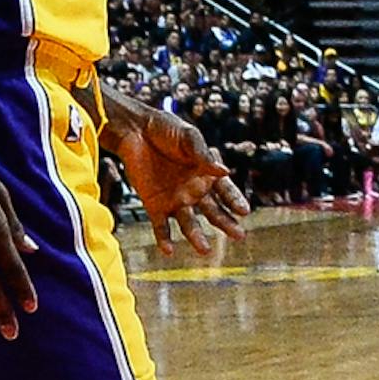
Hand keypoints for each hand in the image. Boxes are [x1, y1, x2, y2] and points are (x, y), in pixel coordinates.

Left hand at [104, 86, 250, 257]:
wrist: (134, 130)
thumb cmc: (166, 129)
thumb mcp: (188, 137)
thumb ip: (203, 154)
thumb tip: (224, 171)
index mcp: (206, 173)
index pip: (225, 191)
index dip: (234, 200)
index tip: (244, 211)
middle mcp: (194, 190)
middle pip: (213, 211)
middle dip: (226, 223)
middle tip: (239, 236)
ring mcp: (175, 199)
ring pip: (189, 223)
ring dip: (196, 236)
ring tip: (204, 250)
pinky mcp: (154, 205)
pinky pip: (161, 226)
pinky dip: (164, 239)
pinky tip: (169, 251)